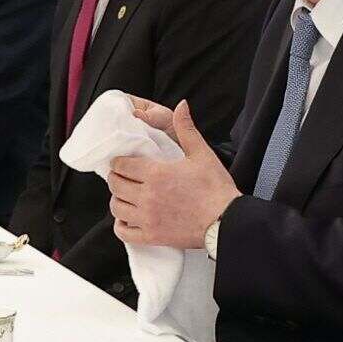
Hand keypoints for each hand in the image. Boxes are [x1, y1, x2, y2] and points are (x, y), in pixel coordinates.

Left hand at [107, 100, 239, 248]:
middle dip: (117, 178)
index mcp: (156, 173)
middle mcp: (147, 196)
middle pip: (115, 185)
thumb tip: (182, 105)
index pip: (121, 165)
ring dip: (118, 199)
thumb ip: (186, 129)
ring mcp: (147, 218)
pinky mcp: (151, 236)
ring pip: (116, 207)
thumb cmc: (215, 187)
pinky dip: (121, 225)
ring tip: (127, 195)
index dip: (120, 162)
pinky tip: (128, 218)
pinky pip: (123, 232)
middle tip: (125, 177)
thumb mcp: (202, 154)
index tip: (125, 162)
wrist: (227, 221)